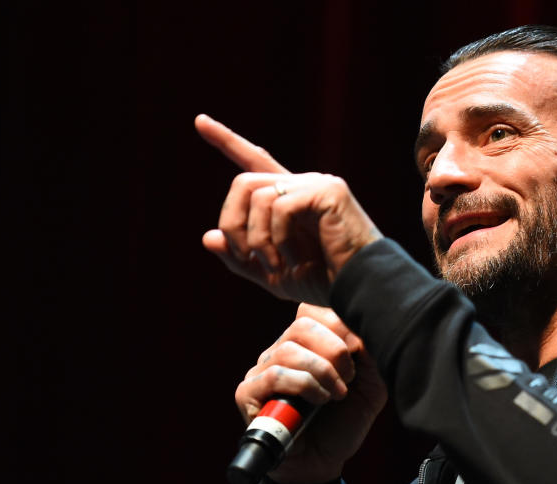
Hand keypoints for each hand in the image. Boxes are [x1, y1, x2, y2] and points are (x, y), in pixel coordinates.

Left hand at [196, 114, 381, 303]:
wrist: (358, 288)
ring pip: (257, 195)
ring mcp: (316, 184)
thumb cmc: (323, 282)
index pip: (255, 161)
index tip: (199, 121)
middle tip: (245, 258)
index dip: (227, 141)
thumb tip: (208, 236)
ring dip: (256, 238)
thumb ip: (241, 258)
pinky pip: (281, 207)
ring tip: (275, 264)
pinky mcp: (328, 192)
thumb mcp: (272, 274)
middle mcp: (302, 184)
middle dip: (233, 223)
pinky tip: (296, 257)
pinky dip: (279, 238)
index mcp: (290, 198)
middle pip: (243, 183)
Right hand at [235, 303, 386, 483]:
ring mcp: (261, 371)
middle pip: (302, 324)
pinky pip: (273, 375)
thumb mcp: (370, 384)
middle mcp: (280, 351)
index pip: (315, 311)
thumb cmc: (344, 421)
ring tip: (337, 395)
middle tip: (349, 377)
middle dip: (335, 349)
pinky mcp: (247, 394)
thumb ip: (372, 354)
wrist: (323, 463)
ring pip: (289, 349)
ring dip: (321, 371)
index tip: (361, 354)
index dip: (341, 326)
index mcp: (306, 343)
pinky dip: (304, 386)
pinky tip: (320, 401)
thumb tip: (366, 325)